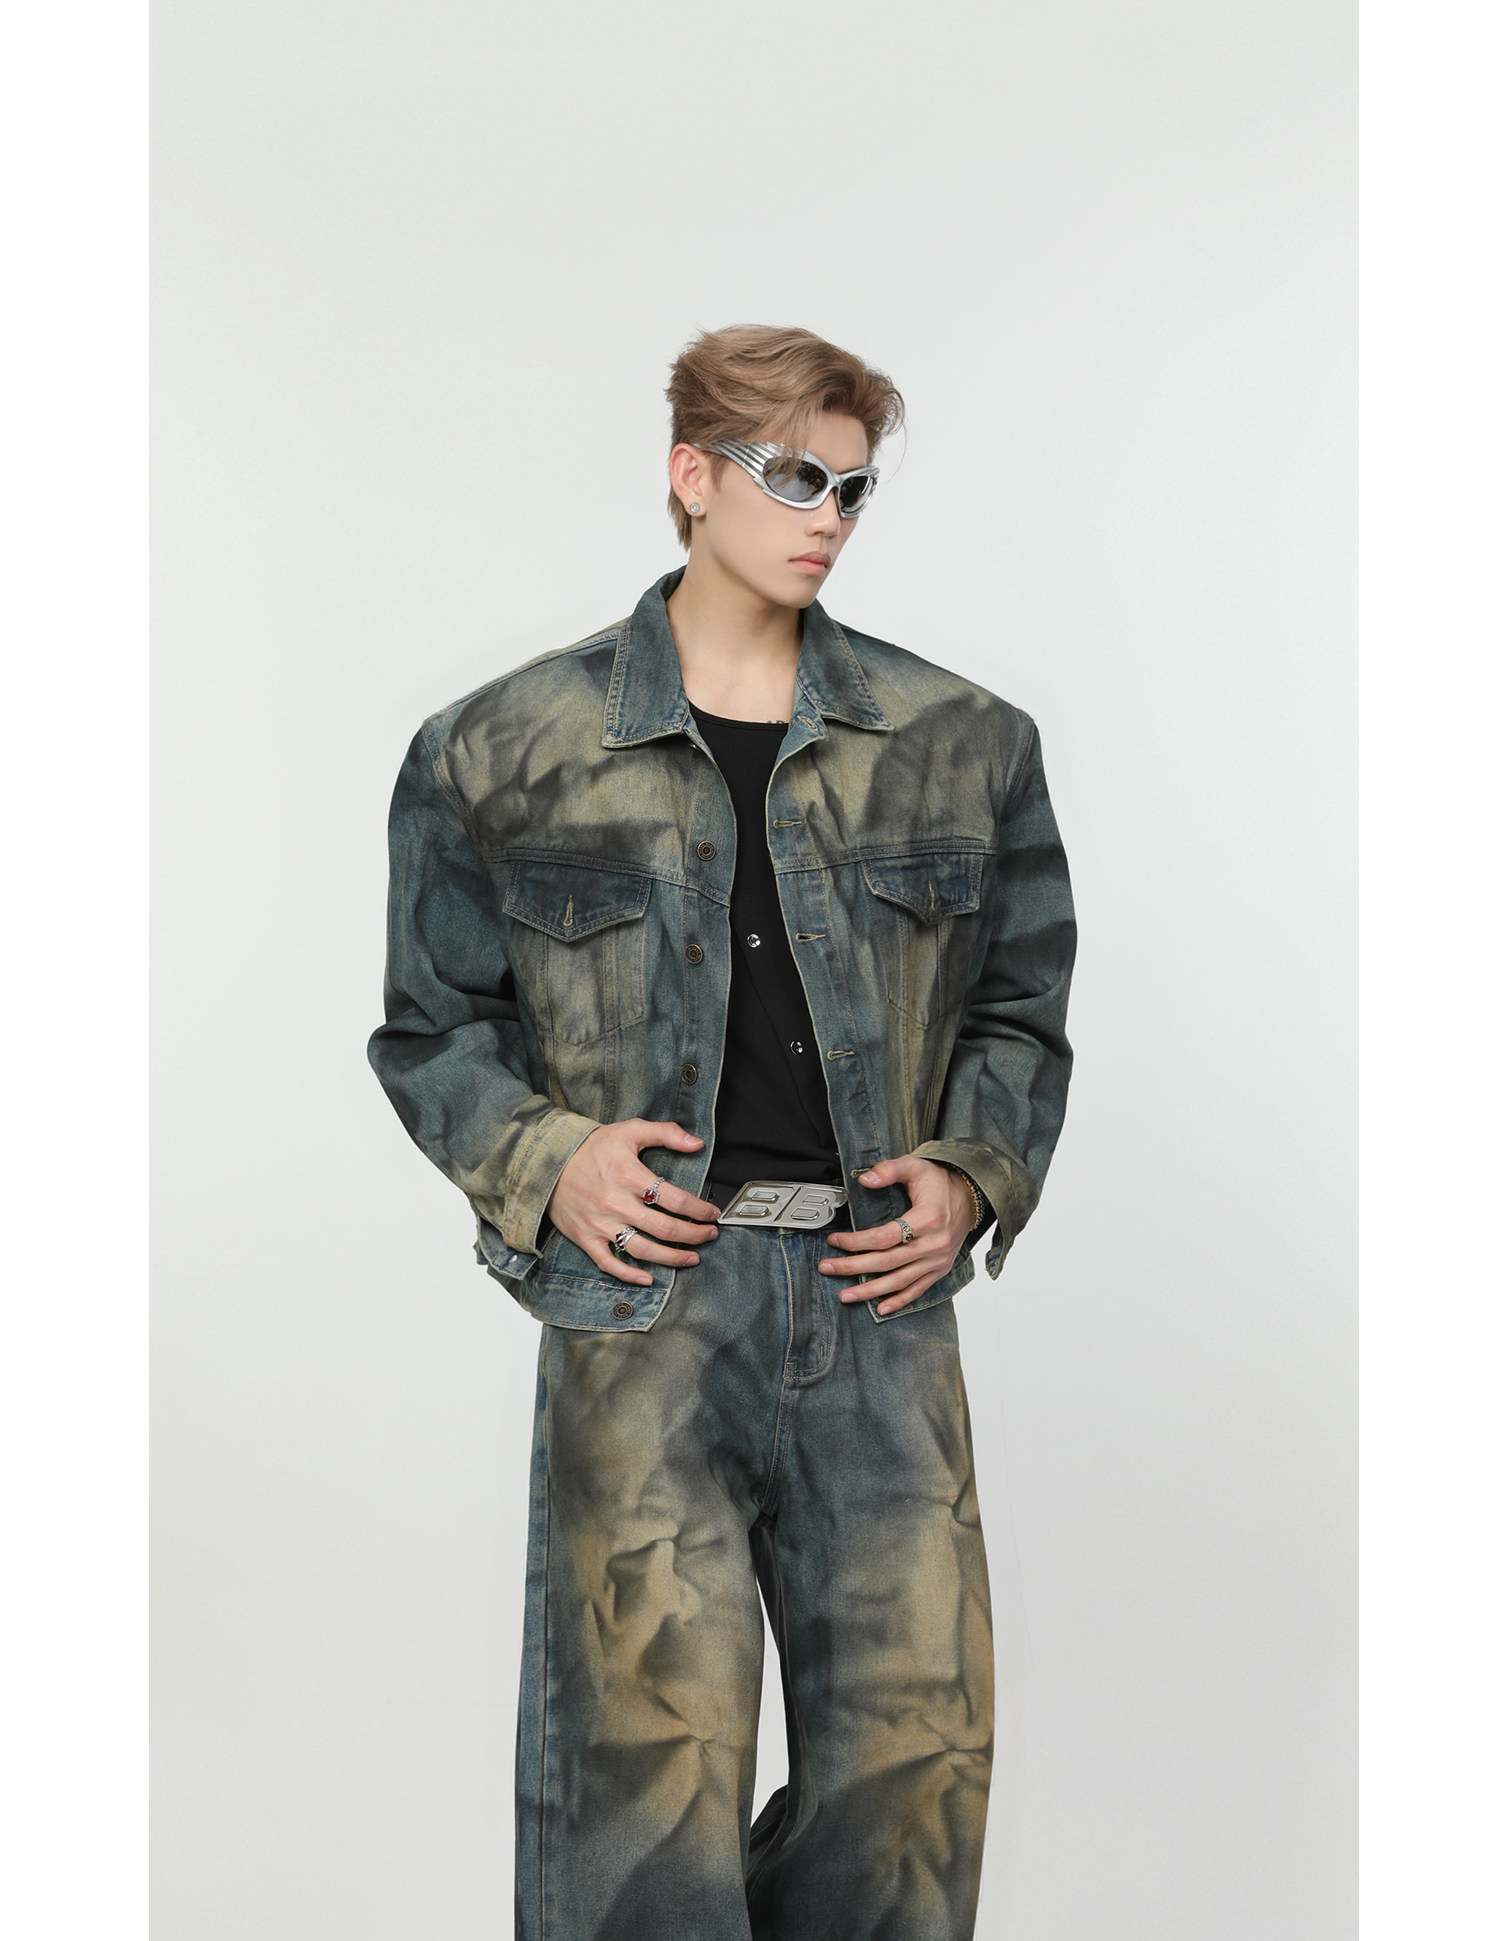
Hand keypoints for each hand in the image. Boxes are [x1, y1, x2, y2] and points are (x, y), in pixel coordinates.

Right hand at [545, 1119, 720, 1287]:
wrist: (547, 1160)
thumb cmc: (591, 1147)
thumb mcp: (629, 1130)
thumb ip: (665, 1133)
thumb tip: (695, 1142)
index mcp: (629, 1175)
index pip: (675, 1199)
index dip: (699, 1210)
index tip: (712, 1214)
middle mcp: (616, 1202)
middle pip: (664, 1228)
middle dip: (693, 1235)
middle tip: (709, 1236)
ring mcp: (600, 1223)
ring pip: (642, 1250)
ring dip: (671, 1258)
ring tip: (691, 1258)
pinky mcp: (585, 1238)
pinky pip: (609, 1263)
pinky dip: (629, 1275)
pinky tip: (648, 1278)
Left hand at [819, 1154, 973, 1316]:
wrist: (970, 1196)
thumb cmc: (939, 1182)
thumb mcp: (915, 1166)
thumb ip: (889, 1170)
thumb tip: (865, 1179)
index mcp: (928, 1218)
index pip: (884, 1236)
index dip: (856, 1241)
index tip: (835, 1240)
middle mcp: (934, 1243)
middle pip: (887, 1262)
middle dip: (854, 1267)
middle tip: (828, 1268)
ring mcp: (938, 1260)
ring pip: (900, 1281)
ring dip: (870, 1291)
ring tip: (846, 1295)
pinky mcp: (940, 1269)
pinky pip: (918, 1289)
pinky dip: (899, 1301)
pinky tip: (880, 1308)